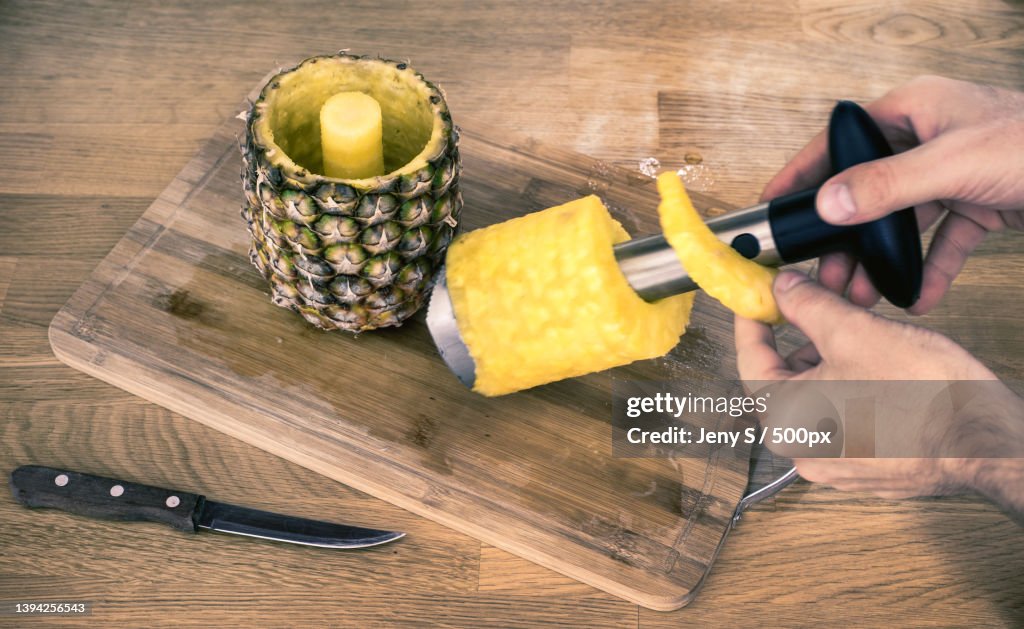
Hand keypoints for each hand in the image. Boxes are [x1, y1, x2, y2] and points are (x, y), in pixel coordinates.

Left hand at [735, 271, 1023, 521]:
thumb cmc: (925, 397)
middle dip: (805, 335)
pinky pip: (844, 416)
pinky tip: (878, 363)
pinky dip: (851, 386)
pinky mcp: (866, 466)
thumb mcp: (855, 331)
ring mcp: (835, 463)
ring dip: (832, 358)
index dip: (754, 320)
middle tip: (823, 300)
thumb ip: (808, 306)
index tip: (758, 298)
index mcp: (785, 421)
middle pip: (788, 377)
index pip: (751, 359)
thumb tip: (784, 289)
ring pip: (819, 395)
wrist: (986, 442)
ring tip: (861, 328)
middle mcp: (802, 450)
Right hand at [763, 75, 1023, 313]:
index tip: (774, 205)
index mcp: (912, 111)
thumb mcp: (953, 163)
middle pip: (865, 191)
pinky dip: (926, 270)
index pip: (841, 142)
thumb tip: (829, 203)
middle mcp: (926, 139)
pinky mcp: (977, 201)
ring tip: (861, 294)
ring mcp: (951, 172)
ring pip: (898, 221)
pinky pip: (940, 241)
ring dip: (880, 259)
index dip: (803, 173)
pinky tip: (914, 296)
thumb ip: (886, 186)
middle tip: (823, 273)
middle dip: (844, 238)